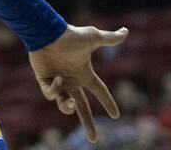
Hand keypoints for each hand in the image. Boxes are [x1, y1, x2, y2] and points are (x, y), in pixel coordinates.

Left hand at [28, 24, 128, 143]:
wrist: (47, 33)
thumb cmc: (70, 35)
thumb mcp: (94, 37)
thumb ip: (110, 38)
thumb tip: (126, 31)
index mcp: (85, 74)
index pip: (100, 91)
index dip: (108, 102)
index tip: (116, 116)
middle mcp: (73, 80)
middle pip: (82, 107)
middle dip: (88, 124)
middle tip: (94, 140)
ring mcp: (58, 82)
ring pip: (64, 105)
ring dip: (67, 107)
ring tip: (69, 101)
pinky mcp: (44, 81)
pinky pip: (50, 94)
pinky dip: (55, 90)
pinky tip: (58, 79)